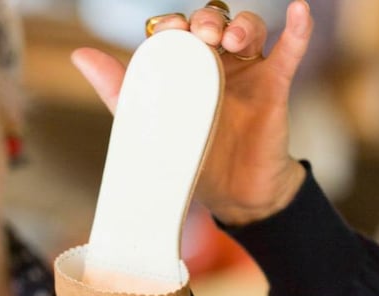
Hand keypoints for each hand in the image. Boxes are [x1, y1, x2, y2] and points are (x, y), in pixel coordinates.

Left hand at [72, 1, 313, 224]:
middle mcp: (214, 64)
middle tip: (201, 34)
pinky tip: (299, 9)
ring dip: (242, 24)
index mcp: (182, 70)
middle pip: (213, 23)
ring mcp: (247, 71)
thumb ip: (120, 89)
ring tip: (231, 40)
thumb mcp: (147, 124)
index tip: (170, 31)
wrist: (231, 195)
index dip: (174, 26)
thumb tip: (79, 55)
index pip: (178, 33)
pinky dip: (297, 30)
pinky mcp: (275, 85)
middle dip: (206, 20)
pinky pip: (289, 51)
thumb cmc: (188, 158)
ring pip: (249, 29)